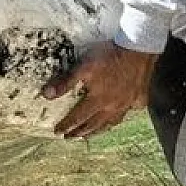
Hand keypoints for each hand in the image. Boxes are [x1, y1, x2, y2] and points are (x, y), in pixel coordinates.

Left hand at [41, 40, 157, 138]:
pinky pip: (130, 112)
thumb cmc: (109, 57)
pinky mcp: (139, 98)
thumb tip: (46, 95)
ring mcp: (127, 104)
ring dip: (99, 130)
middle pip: (94, 124)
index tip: (58, 132)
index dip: (67, 125)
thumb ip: (65, 82)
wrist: (138, 48)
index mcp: (98, 101)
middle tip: (70, 137)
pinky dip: (122, 117)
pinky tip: (119, 116)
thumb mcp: (83, 67)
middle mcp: (113, 107)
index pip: (78, 117)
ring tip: (90, 134)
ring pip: (111, 122)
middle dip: (80, 132)